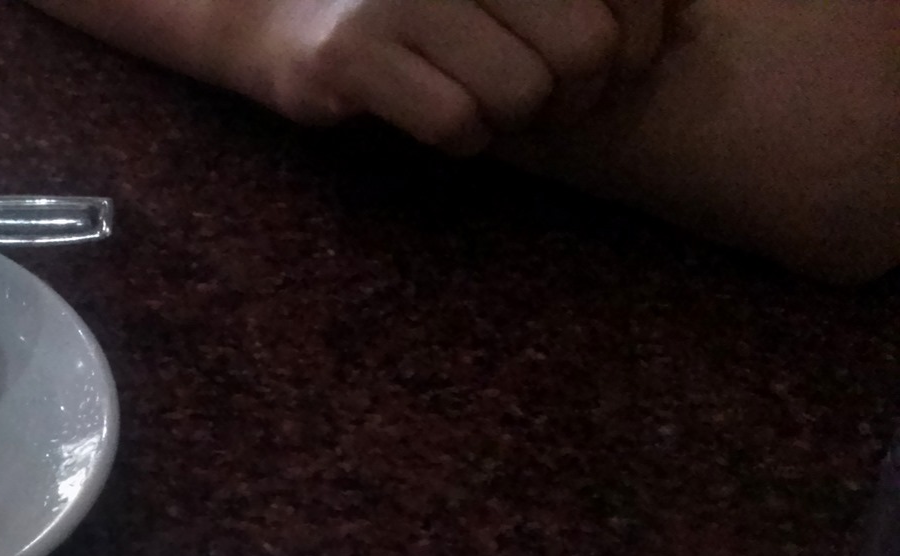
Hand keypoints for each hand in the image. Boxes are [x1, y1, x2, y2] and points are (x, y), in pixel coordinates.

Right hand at [246, 0, 673, 152]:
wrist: (279, 7)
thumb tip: (680, 17)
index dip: (644, 39)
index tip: (622, 63)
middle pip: (584, 50)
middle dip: (578, 95)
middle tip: (551, 102)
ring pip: (521, 93)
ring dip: (513, 120)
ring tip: (487, 102)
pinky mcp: (351, 54)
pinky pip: (455, 123)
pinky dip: (462, 139)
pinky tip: (440, 117)